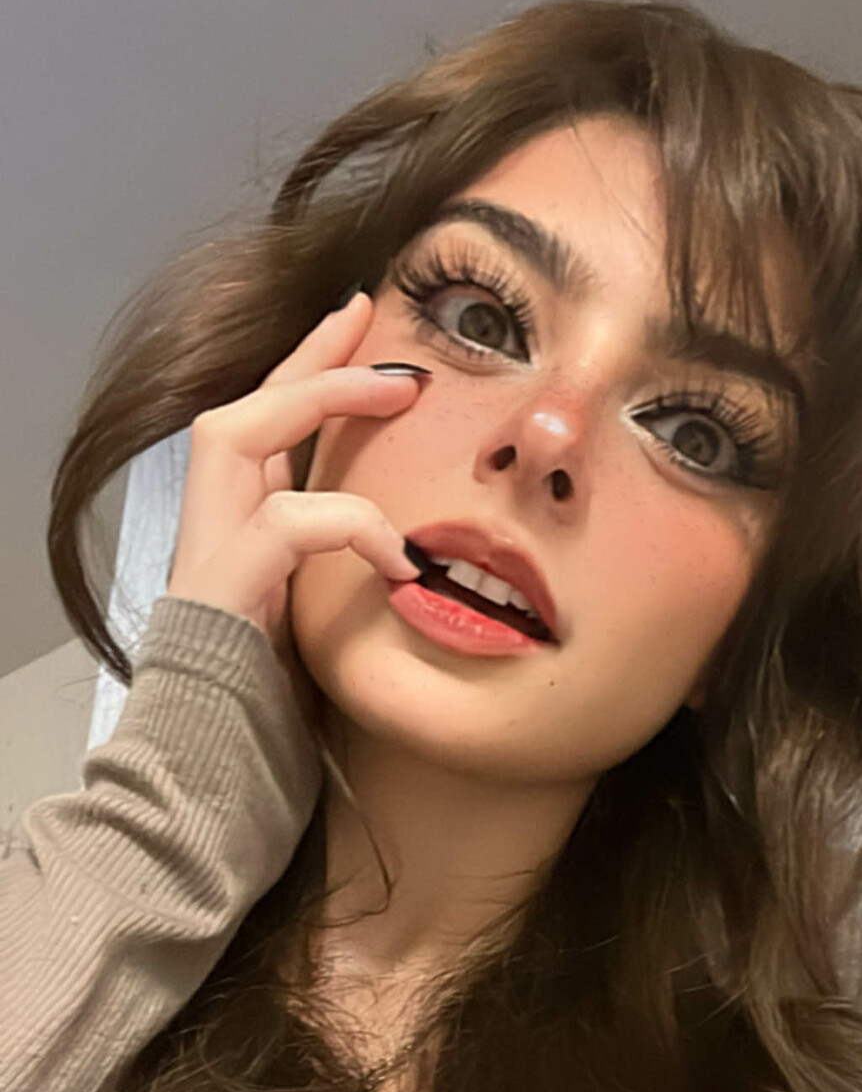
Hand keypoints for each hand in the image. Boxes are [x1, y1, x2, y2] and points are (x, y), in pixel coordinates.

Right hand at [166, 291, 423, 731]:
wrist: (210, 778)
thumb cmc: (271, 719)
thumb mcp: (322, 633)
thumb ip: (347, 587)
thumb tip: (424, 569)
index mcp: (239, 537)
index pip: (267, 433)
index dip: (310, 374)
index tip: (364, 325)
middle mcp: (211, 533)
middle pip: (244, 410)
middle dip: (308, 356)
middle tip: (370, 313)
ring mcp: (206, 557)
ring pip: (236, 433)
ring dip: (316, 400)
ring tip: (396, 390)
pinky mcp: (218, 591)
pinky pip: (286, 525)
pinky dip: (350, 526)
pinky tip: (402, 559)